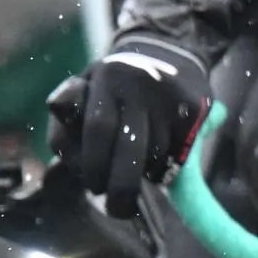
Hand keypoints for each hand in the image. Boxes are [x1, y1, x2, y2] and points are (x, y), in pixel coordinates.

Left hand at [66, 33, 209, 214]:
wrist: (169, 48)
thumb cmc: (114, 82)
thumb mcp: (84, 86)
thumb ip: (65, 116)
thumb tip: (63, 146)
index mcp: (107, 78)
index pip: (98, 130)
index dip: (93, 166)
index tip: (94, 188)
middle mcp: (139, 84)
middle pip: (130, 150)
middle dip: (121, 187)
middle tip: (118, 209)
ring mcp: (169, 96)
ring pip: (155, 156)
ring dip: (145, 175)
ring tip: (139, 169)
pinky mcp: (195, 109)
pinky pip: (178, 153)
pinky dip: (167, 166)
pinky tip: (160, 157)